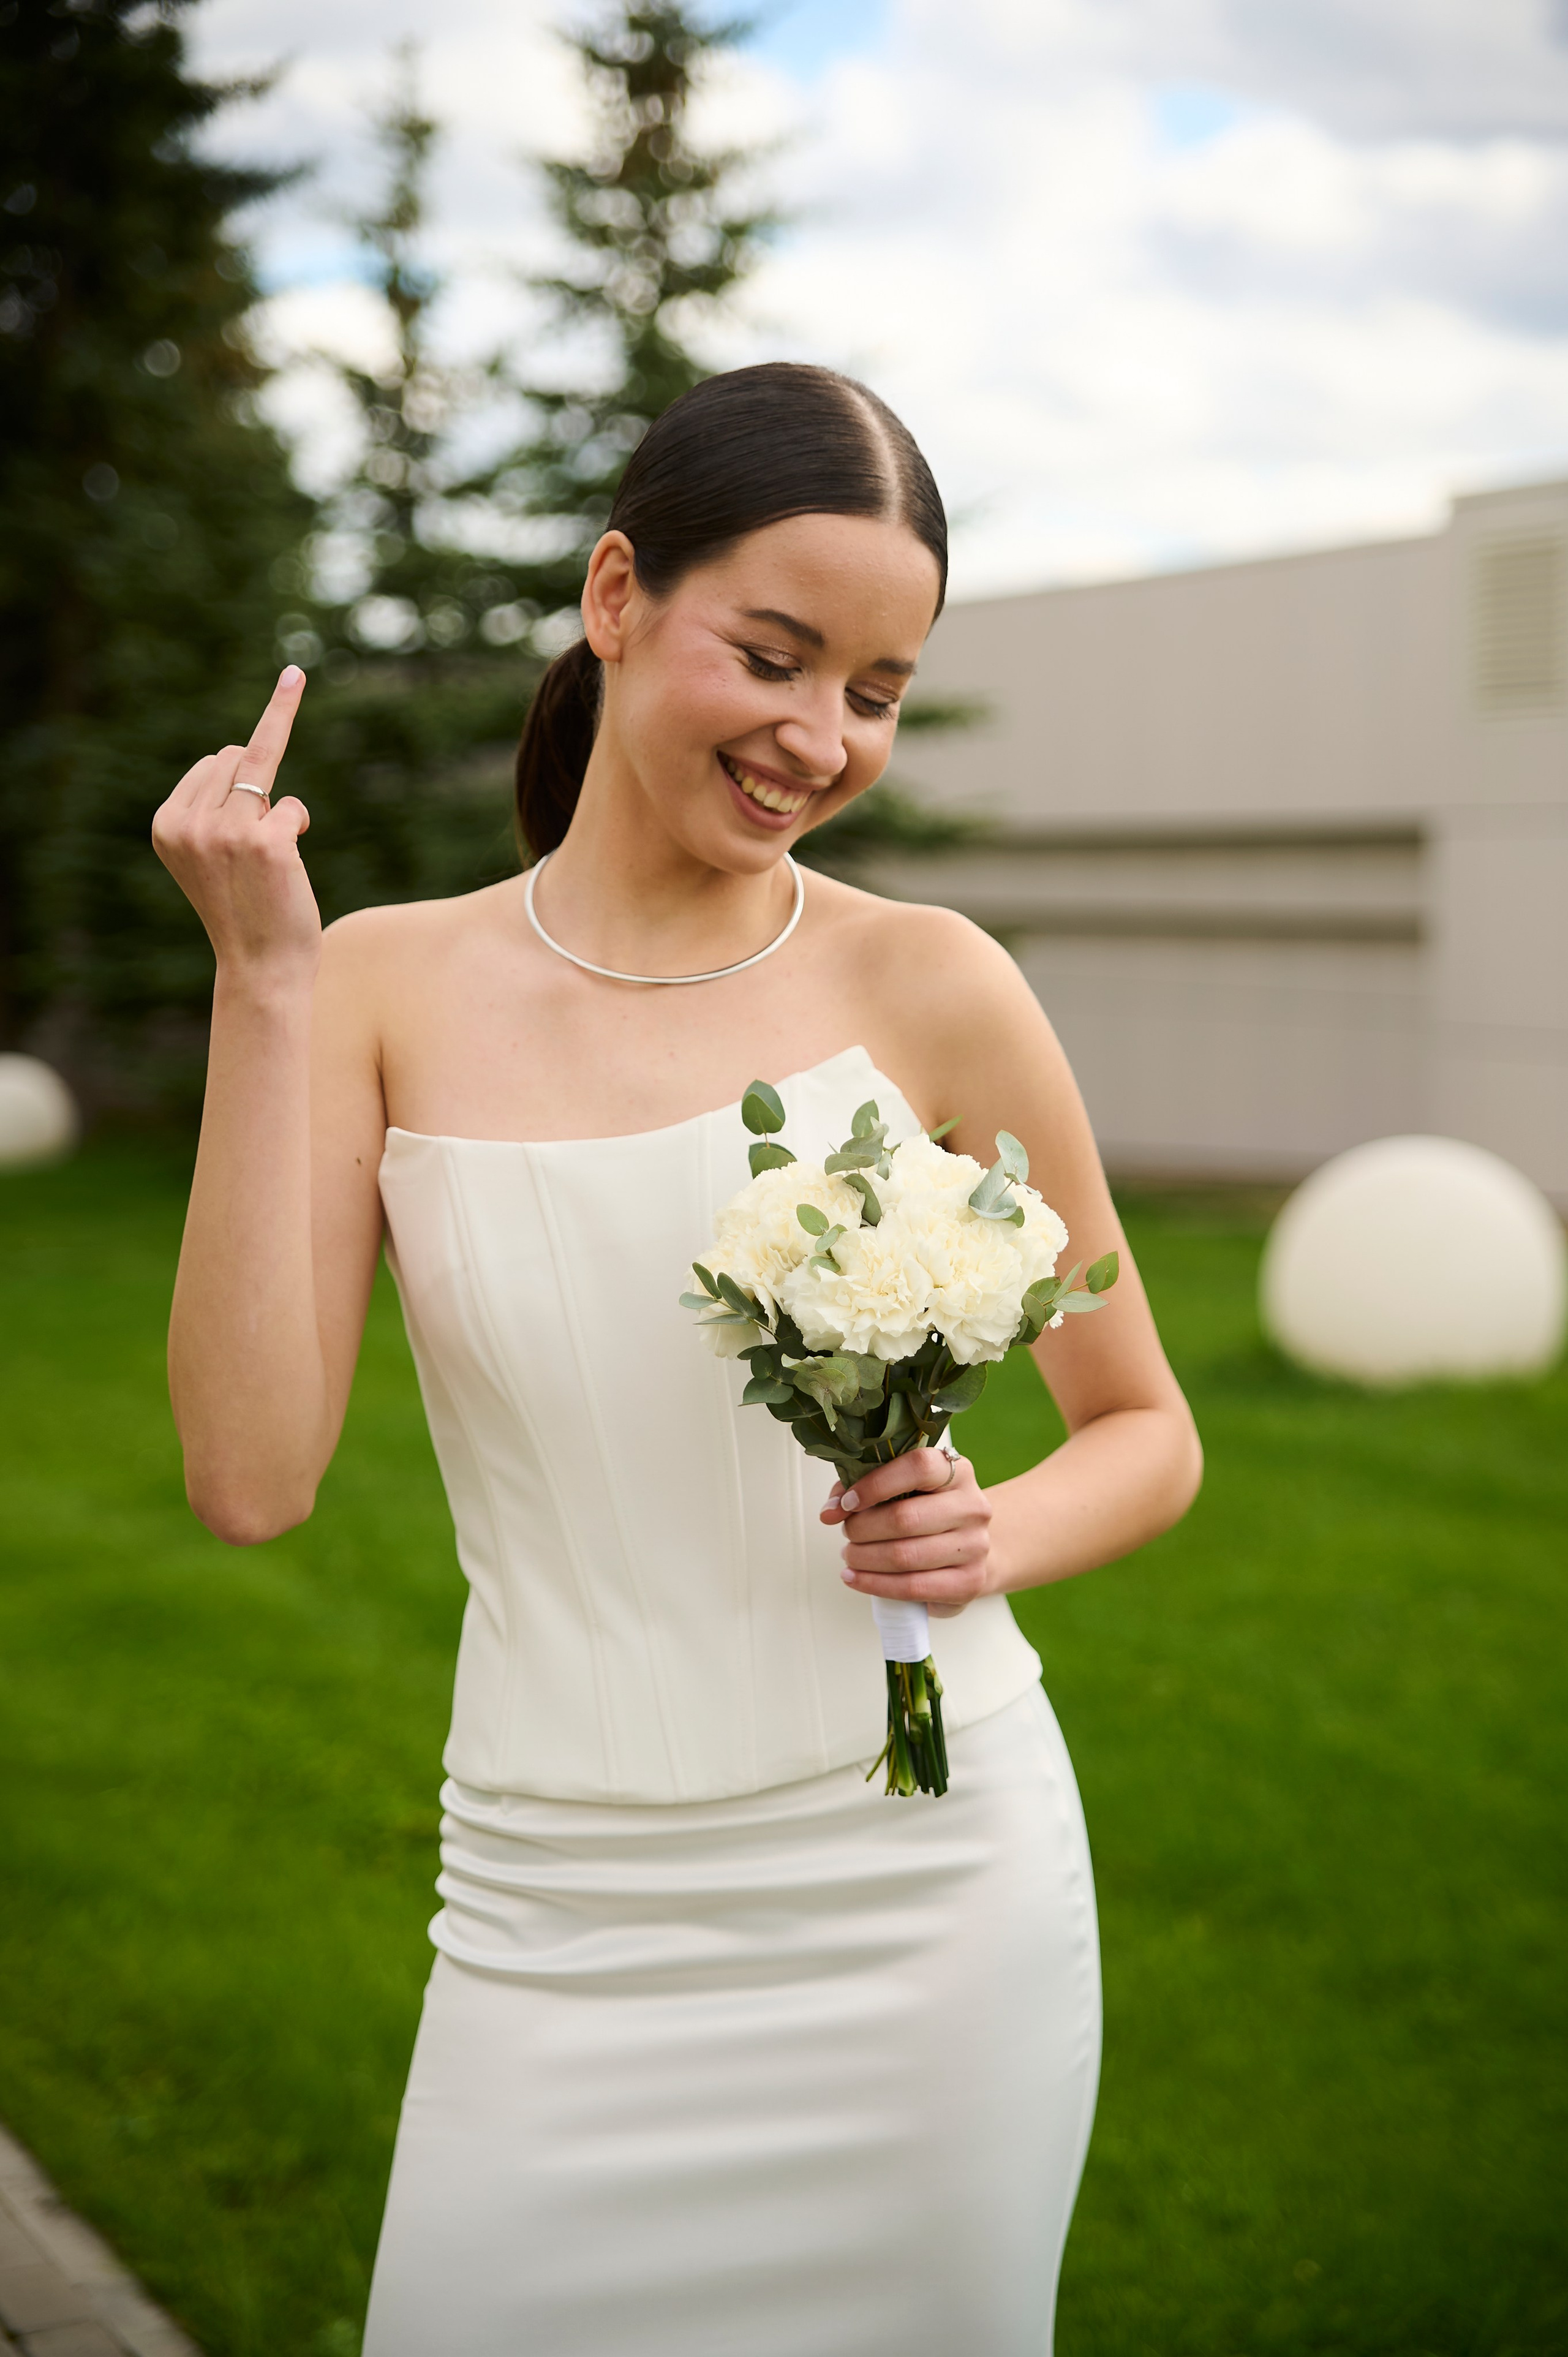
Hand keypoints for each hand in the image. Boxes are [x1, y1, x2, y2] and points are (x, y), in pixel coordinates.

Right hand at [152, 667, 318, 981]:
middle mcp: (190, 825)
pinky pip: (293, 806)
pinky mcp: (268, 842)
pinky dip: (299, 825)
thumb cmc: (241, 908)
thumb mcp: (205, 854)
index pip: (210, 762)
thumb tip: (238, 752)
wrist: (260, 967)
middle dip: (255, 787)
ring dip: (276, 805)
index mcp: (166, 825)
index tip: (250, 785)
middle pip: (235, 755)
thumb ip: (207, 808)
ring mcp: (228, 832)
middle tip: (253, 847)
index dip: (237, 785)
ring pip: (261, 764)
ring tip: (267, 854)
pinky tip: (288, 863)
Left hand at [820, 1447, 993, 1615]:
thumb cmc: (926, 1513)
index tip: (848, 1502)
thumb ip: (862, 1489)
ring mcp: (975, 1546)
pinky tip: (855, 1578)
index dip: (876, 1484)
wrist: (968, 1549)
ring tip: (850, 1555)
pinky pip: (913, 1587)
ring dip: (864, 1558)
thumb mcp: (900, 1489)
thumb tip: (830, 1511)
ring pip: (905, 1556)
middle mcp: (972, 1507)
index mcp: (957, 1472)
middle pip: (905, 1518)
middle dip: (862, 1528)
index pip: (919, 1467)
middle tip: (846, 1532)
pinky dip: (874, 1585)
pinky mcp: (969, 1582)